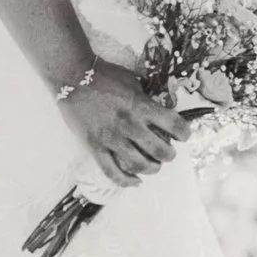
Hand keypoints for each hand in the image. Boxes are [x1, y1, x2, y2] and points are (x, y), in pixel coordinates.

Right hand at [57, 61, 189, 189]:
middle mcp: (129, 124)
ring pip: (139, 165)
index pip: (174, 125)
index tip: (184, 135)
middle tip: (168, 153)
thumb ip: (146, 99)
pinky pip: (112, 172)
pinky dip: (126, 181)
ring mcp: (111, 138)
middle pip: (160, 150)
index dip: (184, 133)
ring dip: (152, 169)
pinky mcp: (95, 146)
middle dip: (169, 155)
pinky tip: (135, 181)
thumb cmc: (104, 75)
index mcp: (141, 106)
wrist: (72, 76)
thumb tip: (161, 112)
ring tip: (153, 166)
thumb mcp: (133, 81)